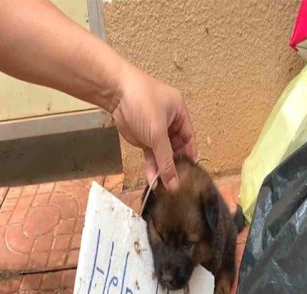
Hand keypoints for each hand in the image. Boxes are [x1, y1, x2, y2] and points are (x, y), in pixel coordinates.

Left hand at [112, 65, 196, 190]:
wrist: (115, 94)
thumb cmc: (142, 103)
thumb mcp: (158, 133)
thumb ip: (166, 159)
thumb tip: (174, 181)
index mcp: (180, 114)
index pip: (189, 139)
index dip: (190, 156)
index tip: (191, 174)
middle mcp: (169, 122)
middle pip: (176, 148)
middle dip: (175, 166)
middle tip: (176, 185)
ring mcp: (154, 130)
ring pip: (161, 153)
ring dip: (162, 169)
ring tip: (164, 187)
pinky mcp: (141, 137)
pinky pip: (150, 154)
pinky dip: (151, 165)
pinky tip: (153, 179)